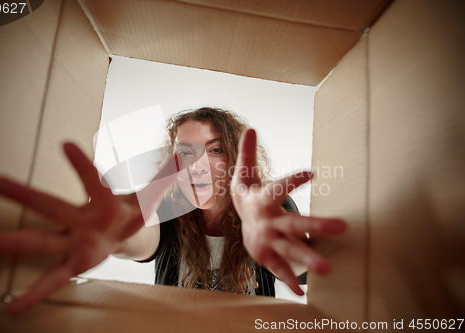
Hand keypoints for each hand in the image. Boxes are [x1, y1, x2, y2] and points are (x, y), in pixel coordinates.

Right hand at [0, 143, 175, 315]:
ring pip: (41, 241)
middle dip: (25, 195)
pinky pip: (52, 280)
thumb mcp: (151, 196)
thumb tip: (183, 156)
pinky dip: (33, 295)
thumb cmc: (132, 209)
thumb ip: (165, 177)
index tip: (66, 144)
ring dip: (13, 243)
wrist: (121, 232)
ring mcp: (73, 243)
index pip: (92, 181)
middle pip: (51, 207)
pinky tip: (11, 310)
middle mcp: (80, 220)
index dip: (82, 165)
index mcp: (102, 202)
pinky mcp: (74, 265)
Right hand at [231, 129, 346, 294]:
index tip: (313, 173)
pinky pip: (279, 268)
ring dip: (307, 258)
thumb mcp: (244, 173)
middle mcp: (266, 221)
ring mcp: (266, 240)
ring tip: (328, 268)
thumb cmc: (248, 193)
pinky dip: (289, 280)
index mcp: (262, 199)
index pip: (278, 188)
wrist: (238, 219)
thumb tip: (251, 128)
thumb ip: (248, 153)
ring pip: (290, 249)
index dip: (293, 181)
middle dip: (317, 225)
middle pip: (293, 223)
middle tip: (344, 226)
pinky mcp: (266, 255)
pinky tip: (303, 292)